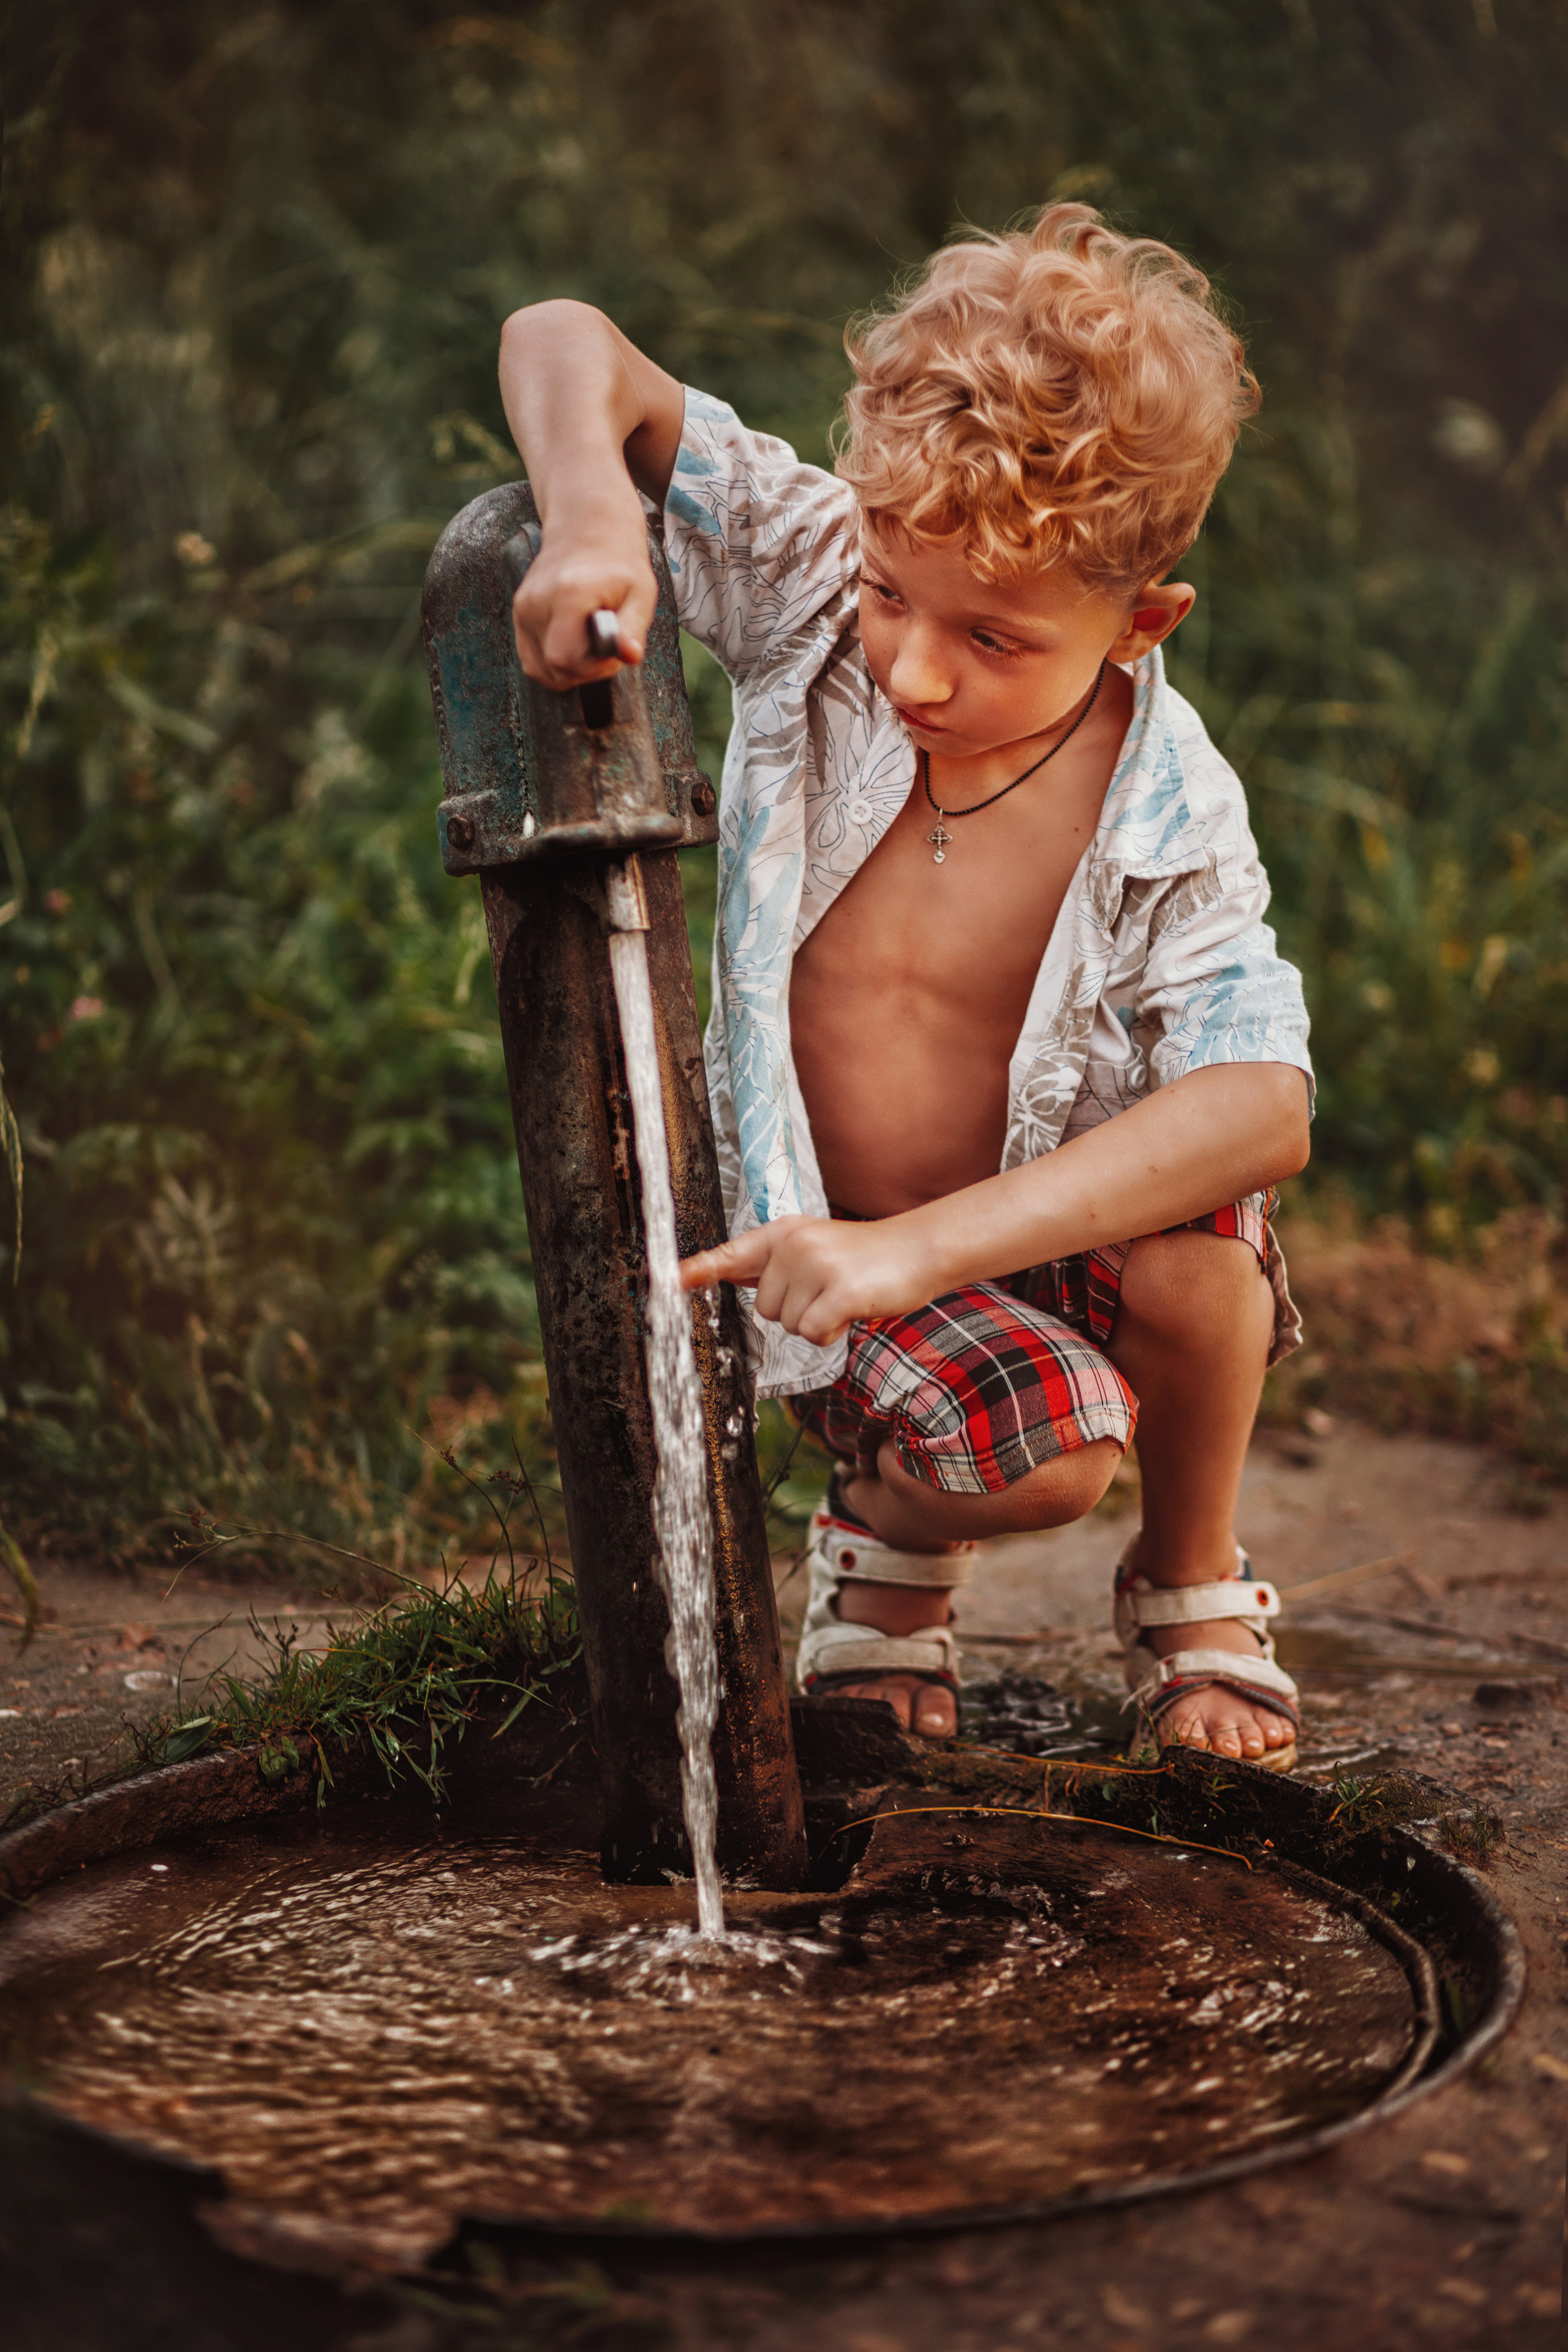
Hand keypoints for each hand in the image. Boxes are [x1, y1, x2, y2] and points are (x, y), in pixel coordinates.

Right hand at [510, 500, 657, 689]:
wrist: (587, 529)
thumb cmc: (619, 563)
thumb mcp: (640, 592)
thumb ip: (633, 627)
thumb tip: (630, 656)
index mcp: (567, 596)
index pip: (564, 660)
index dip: (592, 669)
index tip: (612, 653)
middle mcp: (536, 602)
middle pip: (551, 669)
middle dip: (583, 671)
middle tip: (604, 647)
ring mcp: (523, 608)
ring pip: (539, 669)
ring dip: (569, 669)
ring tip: (590, 643)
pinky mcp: (518, 614)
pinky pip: (532, 660)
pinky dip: (553, 663)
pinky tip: (575, 643)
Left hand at [680, 1215, 937, 1344]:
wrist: (917, 1249)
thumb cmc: (864, 1257)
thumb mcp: (813, 1248)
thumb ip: (771, 1265)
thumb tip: (723, 1273)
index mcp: (782, 1233)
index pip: (729, 1254)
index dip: (696, 1271)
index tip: (665, 1282)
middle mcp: (792, 1245)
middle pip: (765, 1309)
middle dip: (797, 1310)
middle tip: (830, 1289)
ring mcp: (815, 1265)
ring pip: (788, 1325)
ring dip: (816, 1322)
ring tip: (844, 1295)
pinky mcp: (839, 1290)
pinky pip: (812, 1333)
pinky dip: (832, 1333)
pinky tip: (852, 1310)